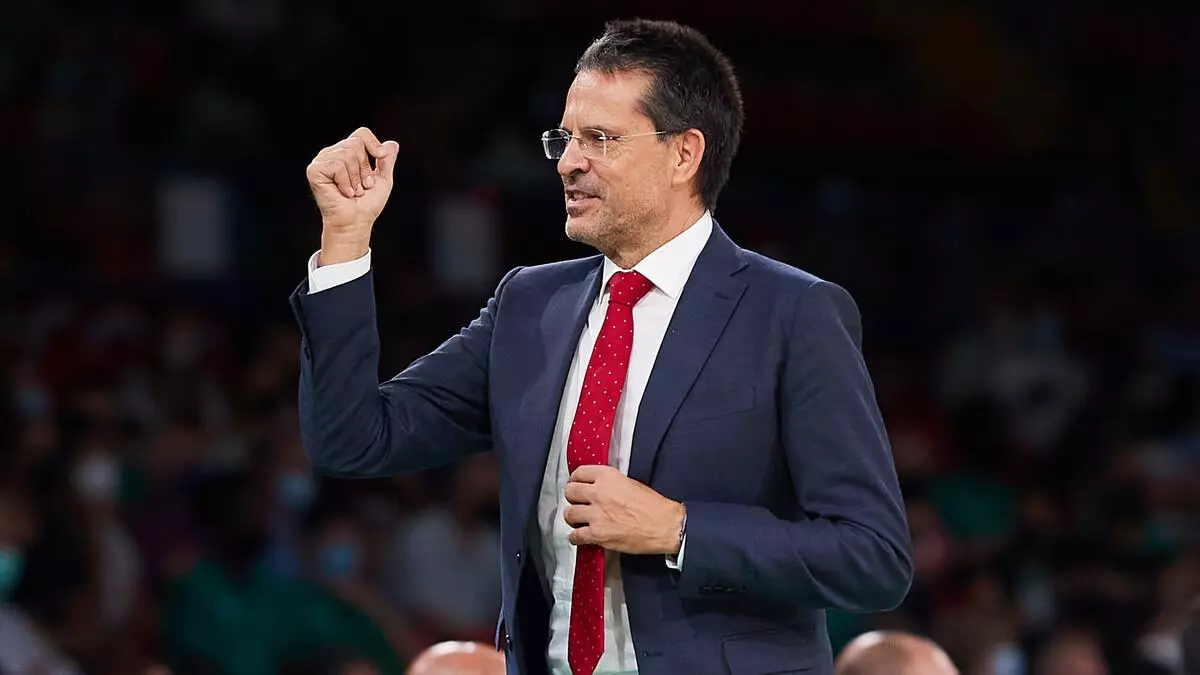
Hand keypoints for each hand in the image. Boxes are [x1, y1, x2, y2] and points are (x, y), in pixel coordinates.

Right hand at [305, 127, 399, 263]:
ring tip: (353, 191)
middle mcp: (333, 153)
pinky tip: (343, 192)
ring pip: (347, 154)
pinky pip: (337, 165)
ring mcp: (322, 161)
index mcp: (347, 153)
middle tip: (361, 186)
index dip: (373, 143)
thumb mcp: (383, 180)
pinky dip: (345, 182)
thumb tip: (392, 144)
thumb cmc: (367, 205)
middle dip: (365, 168)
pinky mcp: (315, 170)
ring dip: (355, 178)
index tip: (381, 157)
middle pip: (356, 144)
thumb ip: (386, 161)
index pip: (361, 134)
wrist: (356, 222)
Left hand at [564, 465, 684, 554]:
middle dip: (572, 498)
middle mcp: (599, 493)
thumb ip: (610, 483)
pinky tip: (580, 537)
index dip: (576, 480)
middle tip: (577, 503)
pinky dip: (576, 538)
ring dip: (573, 518)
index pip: (579, 473)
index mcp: (608, 477)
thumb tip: (596, 488)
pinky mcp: (597, 534)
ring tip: (578, 521)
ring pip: (569, 514)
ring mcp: (596, 514)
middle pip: (570, 492)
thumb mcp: (630, 483)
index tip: (576, 485)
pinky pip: (575, 536)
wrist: (665, 525)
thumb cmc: (653, 505)